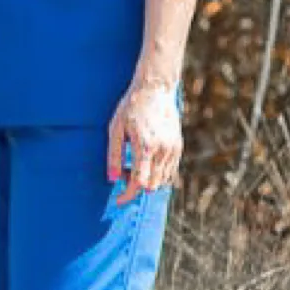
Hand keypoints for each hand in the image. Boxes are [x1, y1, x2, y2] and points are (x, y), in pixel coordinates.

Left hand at [107, 84, 182, 204]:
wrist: (155, 89)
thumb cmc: (131, 107)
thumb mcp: (115, 129)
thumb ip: (114, 156)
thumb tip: (112, 179)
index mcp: (145, 146)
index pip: (139, 182)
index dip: (127, 195)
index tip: (118, 200)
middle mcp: (162, 150)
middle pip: (151, 185)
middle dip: (136, 186)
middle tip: (124, 172)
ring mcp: (173, 149)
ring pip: (162, 181)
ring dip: (147, 180)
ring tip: (134, 163)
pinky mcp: (178, 146)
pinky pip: (170, 171)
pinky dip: (157, 174)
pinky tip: (146, 161)